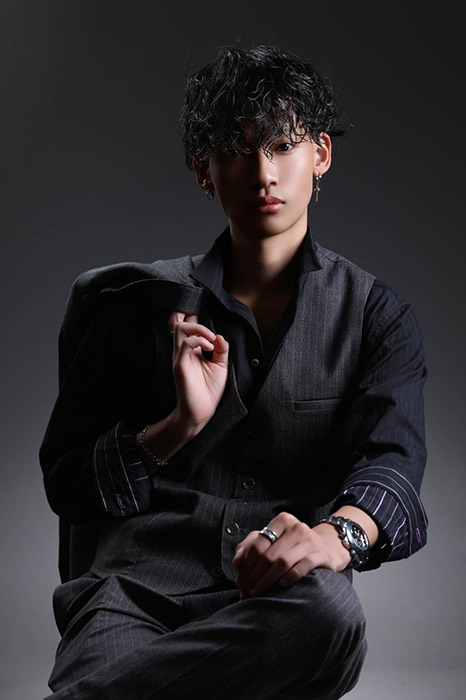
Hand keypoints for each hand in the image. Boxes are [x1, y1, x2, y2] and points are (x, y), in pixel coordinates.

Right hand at [169, 311, 228, 432]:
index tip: (206, 319)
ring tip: (211, 339)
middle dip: (192, 317)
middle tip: (208, 330)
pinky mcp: (180, 365)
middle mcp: (182, 351)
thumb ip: (221, 350)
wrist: (201, 412)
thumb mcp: (221, 366)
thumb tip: (220, 335)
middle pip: (178, 322)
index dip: (193, 317)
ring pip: (179, 328)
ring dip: (198, 328)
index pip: (186, 327)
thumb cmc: (209, 391)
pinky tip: (209, 347)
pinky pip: (185, 344)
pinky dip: (199, 340)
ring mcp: (179, 357)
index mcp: (191, 350)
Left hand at [232, 511, 350, 597]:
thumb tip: (237, 562)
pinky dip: (290, 577)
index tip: (240, 581)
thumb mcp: (272, 541)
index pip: (258, 544)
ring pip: (283, 562)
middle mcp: (296, 527)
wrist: (326, 549)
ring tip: (258, 592)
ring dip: (267, 580)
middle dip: (254, 576)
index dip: (246, 564)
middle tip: (246, 590)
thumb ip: (251, 546)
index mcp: (282, 521)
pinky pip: (303, 566)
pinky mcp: (321, 554)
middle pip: (268, 555)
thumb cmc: (292, 547)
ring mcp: (310, 540)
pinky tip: (281, 585)